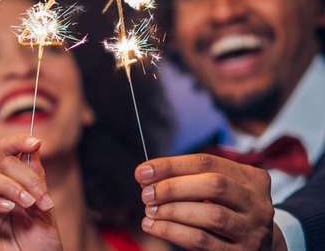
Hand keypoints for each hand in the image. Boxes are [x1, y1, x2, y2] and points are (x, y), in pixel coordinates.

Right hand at [0, 134, 60, 250]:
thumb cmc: (40, 246)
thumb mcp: (45, 208)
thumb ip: (37, 179)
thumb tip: (34, 145)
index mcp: (11, 182)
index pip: (6, 152)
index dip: (17, 142)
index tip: (36, 142)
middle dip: (21, 175)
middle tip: (38, 196)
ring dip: (7, 186)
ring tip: (26, 203)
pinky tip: (8, 209)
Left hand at [135, 154, 273, 250]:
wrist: (260, 248)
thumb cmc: (227, 210)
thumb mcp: (219, 191)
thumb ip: (190, 179)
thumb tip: (148, 176)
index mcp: (252, 178)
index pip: (207, 162)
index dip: (171, 165)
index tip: (143, 172)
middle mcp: (258, 202)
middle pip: (213, 185)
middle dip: (173, 187)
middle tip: (147, 193)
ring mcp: (253, 230)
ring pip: (211, 214)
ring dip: (172, 211)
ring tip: (149, 211)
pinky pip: (202, 240)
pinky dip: (173, 231)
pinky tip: (154, 226)